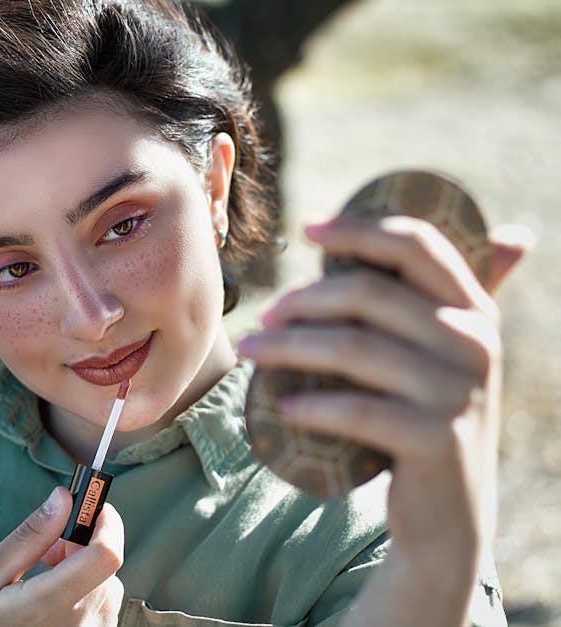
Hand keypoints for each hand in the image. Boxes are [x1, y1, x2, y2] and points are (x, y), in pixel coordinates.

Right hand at [0, 486, 124, 626]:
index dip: (107, 522)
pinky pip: (102, 606)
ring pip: (105, 584)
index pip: (106, 555)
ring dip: (82, 570)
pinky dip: (85, 592)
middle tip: (46, 550)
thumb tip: (62, 499)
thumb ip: (29, 536)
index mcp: (51, 602)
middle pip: (104, 565)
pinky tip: (54, 598)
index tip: (92, 505)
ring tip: (44, 577)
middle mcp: (80, 623)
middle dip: (81, 545)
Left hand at [238, 216, 529, 619]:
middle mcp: (475, 342)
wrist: (449, 514)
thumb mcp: (449, 354)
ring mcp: (458, 392)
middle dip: (303, 300)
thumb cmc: (428, 417)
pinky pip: (356, 409)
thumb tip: (514, 232)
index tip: (304, 230)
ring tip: (250, 352)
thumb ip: (457, 298)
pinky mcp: (435, 439)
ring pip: (351, 348)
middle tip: (264, 316)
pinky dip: (311, 404)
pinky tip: (281, 405)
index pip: (417, 244)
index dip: (357, 230)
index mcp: (475, 309)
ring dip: (287, 347)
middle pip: (368, 294)